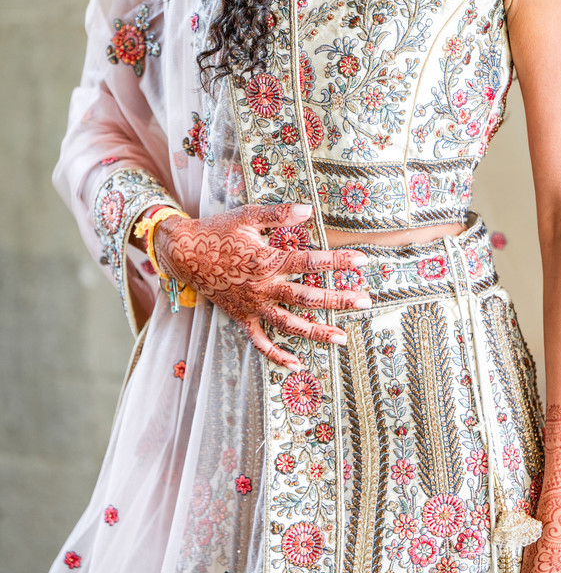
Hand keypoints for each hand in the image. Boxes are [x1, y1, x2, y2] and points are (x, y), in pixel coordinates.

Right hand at [152, 202, 369, 368]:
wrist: (183, 253)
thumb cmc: (217, 230)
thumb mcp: (248, 215)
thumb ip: (279, 214)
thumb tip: (308, 209)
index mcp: (267, 260)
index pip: (311, 262)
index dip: (339, 261)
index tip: (363, 261)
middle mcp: (262, 287)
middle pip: (308, 297)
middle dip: (339, 300)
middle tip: (365, 301)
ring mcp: (252, 306)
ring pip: (290, 324)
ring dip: (317, 332)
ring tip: (341, 338)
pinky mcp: (240, 318)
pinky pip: (259, 341)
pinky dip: (276, 355)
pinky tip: (295, 363)